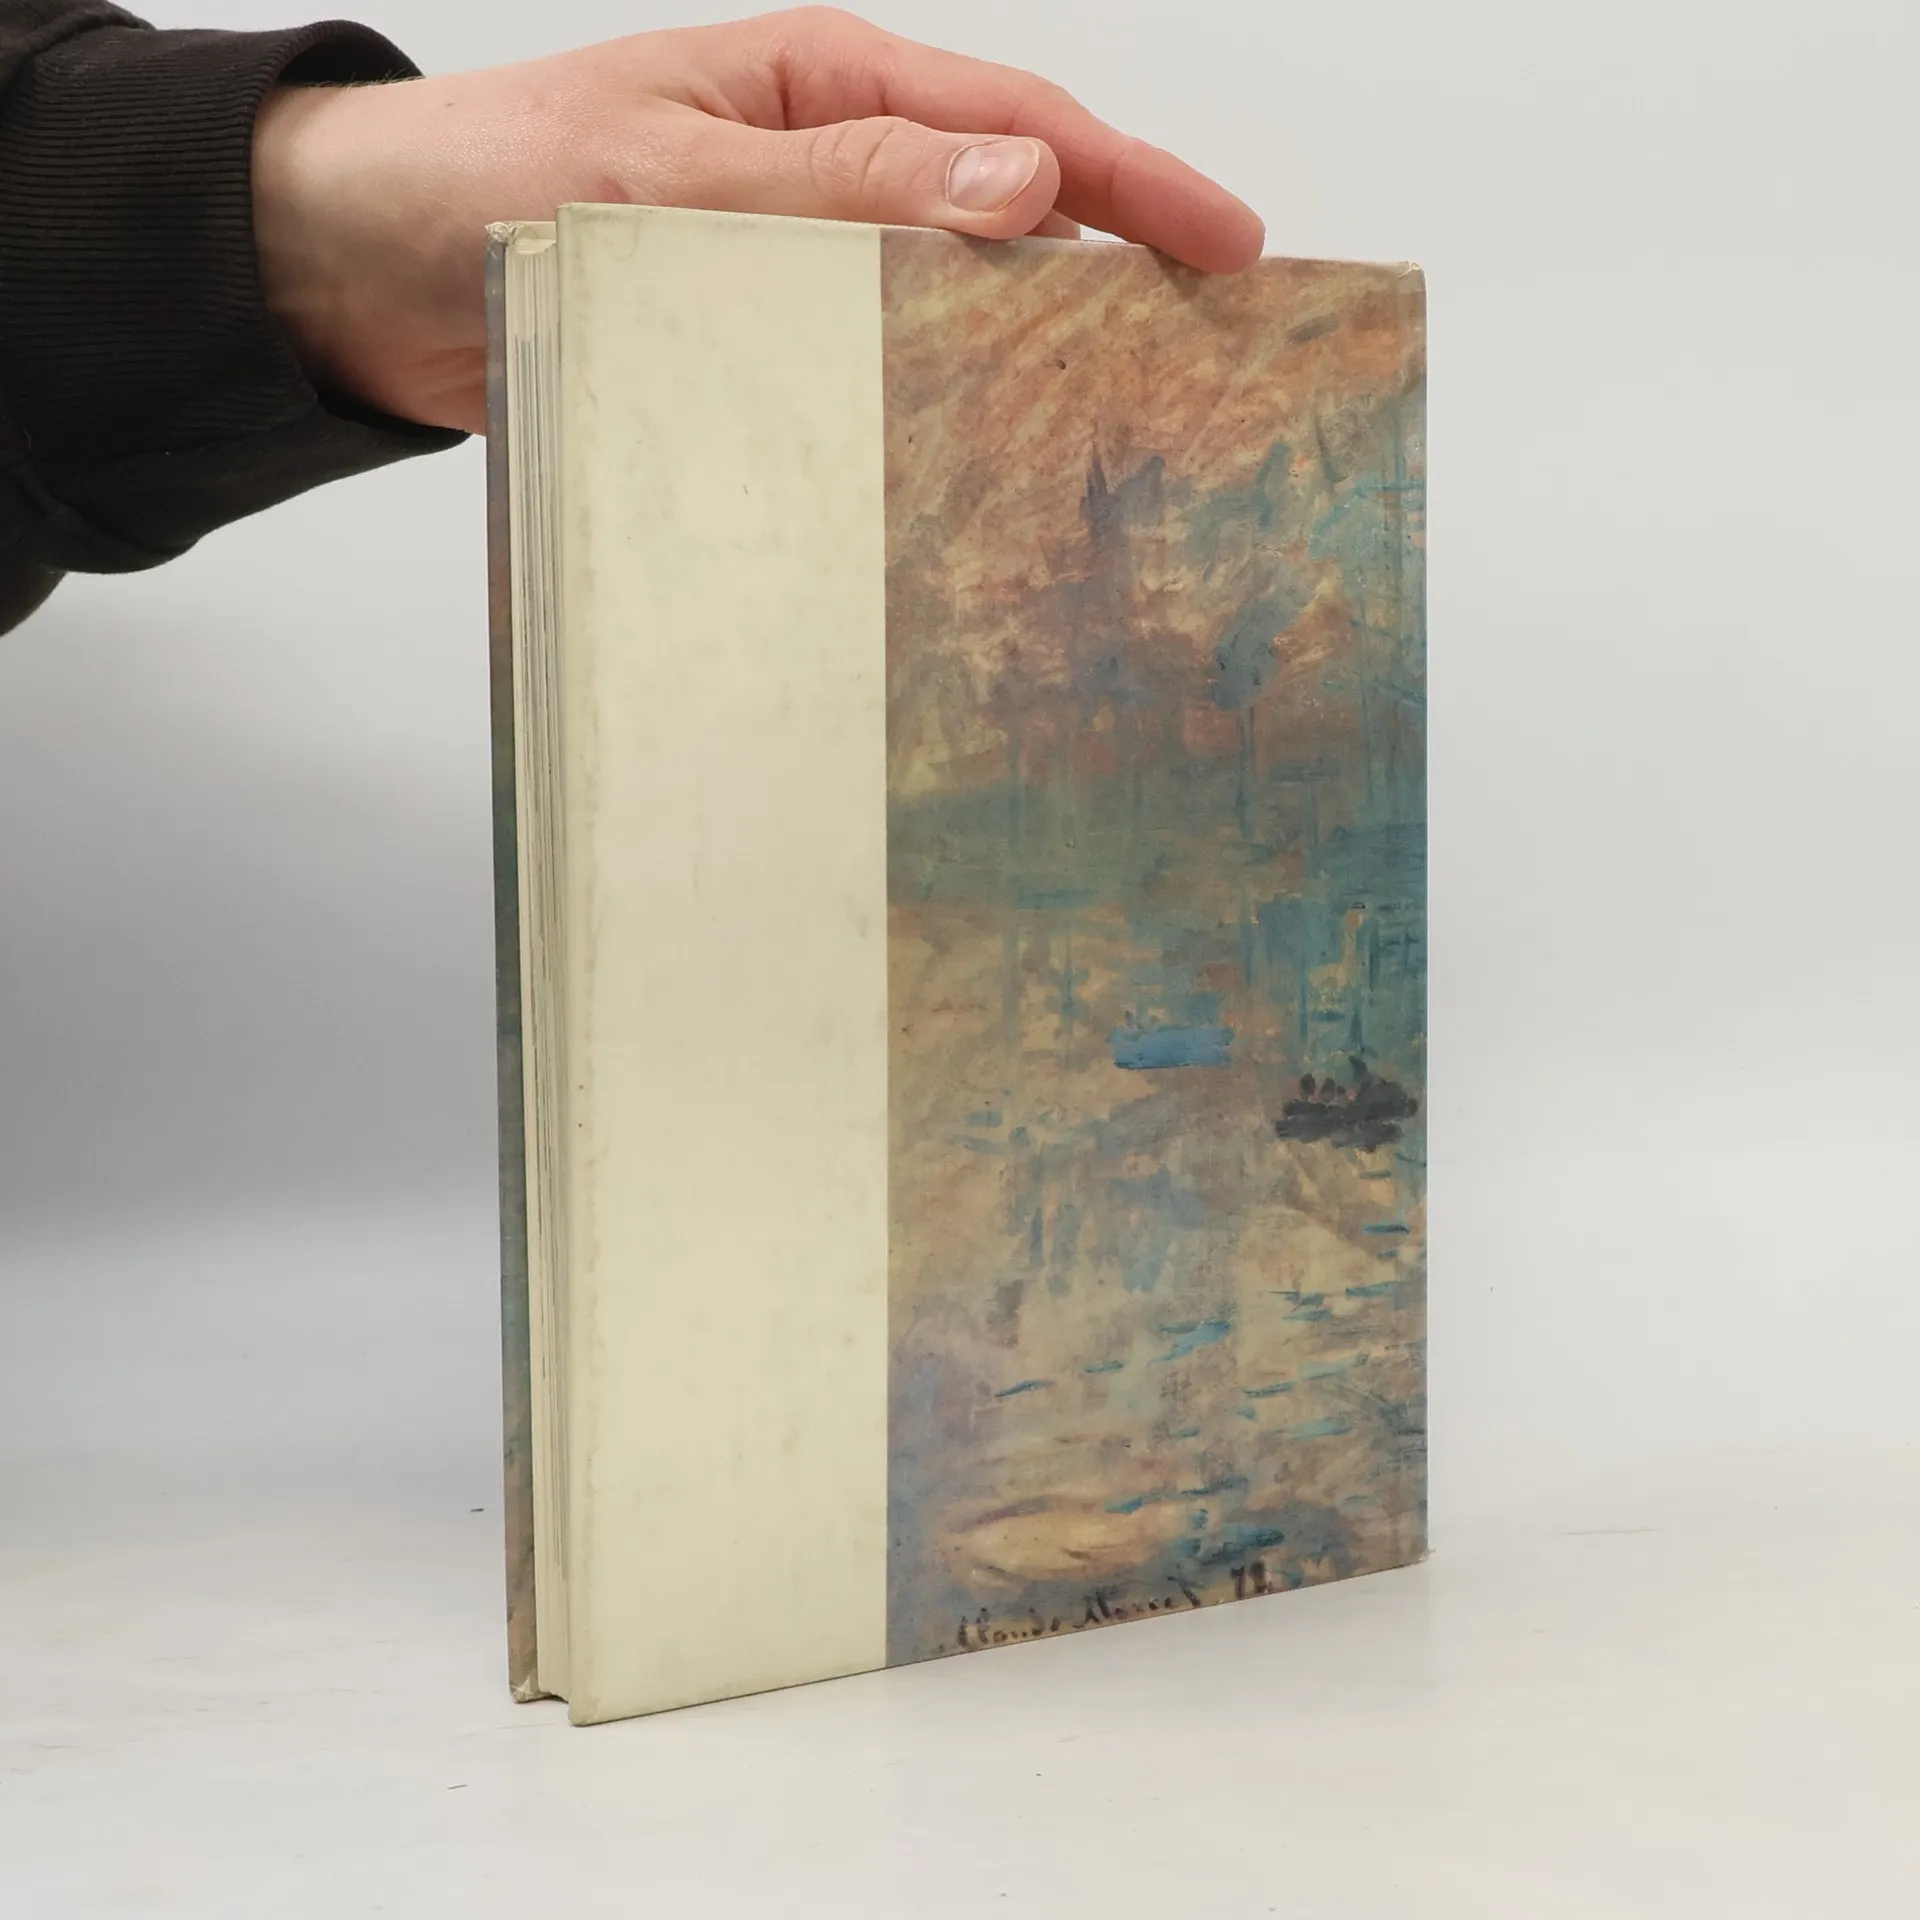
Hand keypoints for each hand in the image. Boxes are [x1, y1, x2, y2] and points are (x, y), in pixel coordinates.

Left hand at [251, 6, 1263, 434]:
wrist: (360, 272)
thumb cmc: (491, 181)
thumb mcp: (670, 170)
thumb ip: (842, 182)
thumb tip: (1022, 181)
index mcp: (819, 87)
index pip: (1016, 126)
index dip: (1137, 183)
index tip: (1232, 245)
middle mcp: (823, 171)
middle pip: (1009, 212)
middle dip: (1119, 265)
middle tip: (1213, 345)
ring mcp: (796, 260)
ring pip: (948, 301)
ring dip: (1032, 349)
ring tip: (1122, 415)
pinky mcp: (756, 341)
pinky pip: (871, 365)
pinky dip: (931, 402)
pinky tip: (973, 456)